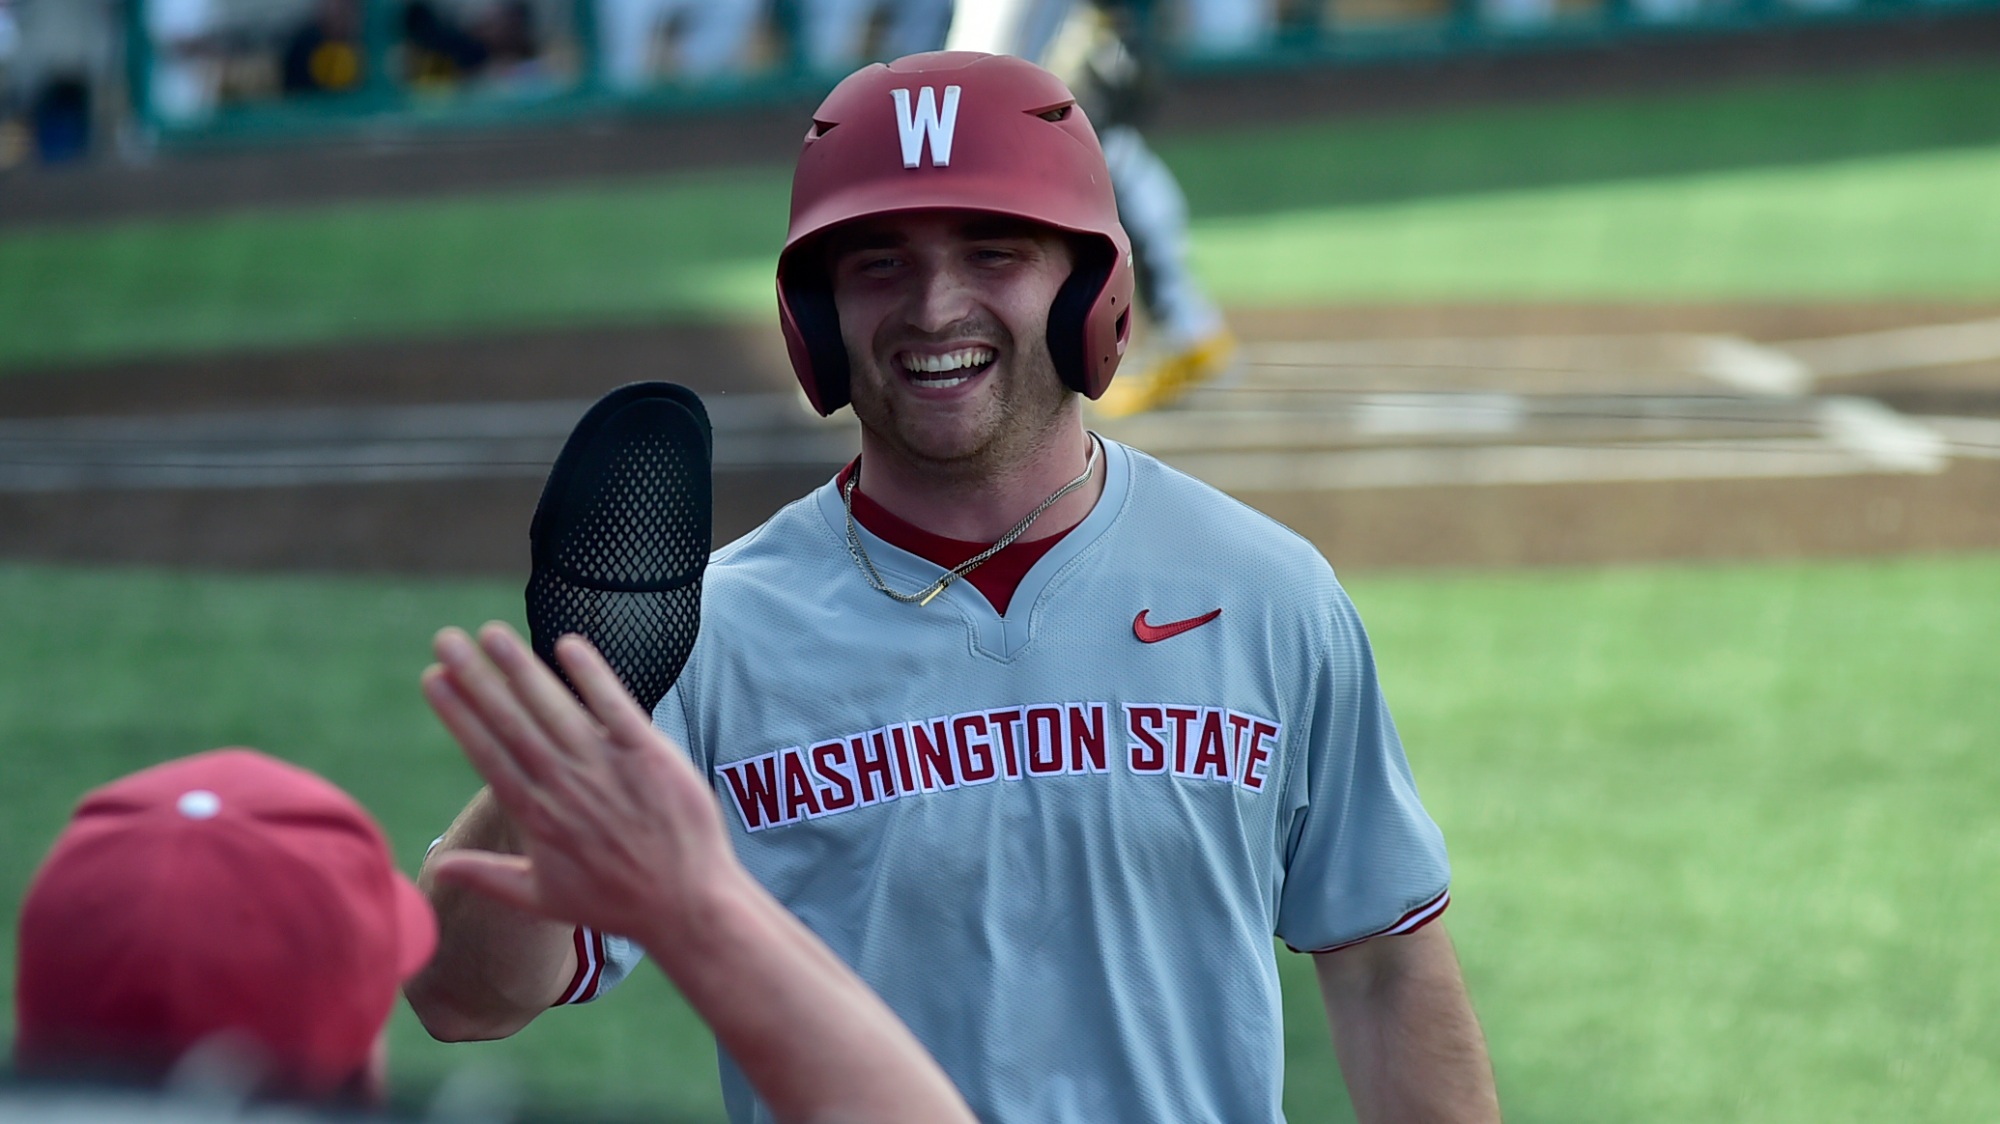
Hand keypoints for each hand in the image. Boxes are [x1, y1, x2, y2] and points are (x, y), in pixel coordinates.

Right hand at [421, 622, 737, 946]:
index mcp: (536, 816)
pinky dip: (592, 676)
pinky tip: (567, 644)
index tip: (432, 679)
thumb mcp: (543, 899)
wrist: (687, 906)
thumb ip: (488, 875)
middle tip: (446, 640)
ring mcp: (607, 768)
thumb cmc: (615, 903)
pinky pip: (616, 707)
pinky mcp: (649, 755)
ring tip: (492, 634)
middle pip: (512, 722)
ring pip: (555, 708)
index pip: (486, 753)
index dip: (458, 714)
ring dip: (521, 668)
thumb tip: (437, 867)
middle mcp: (564, 786)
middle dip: (476, 679)